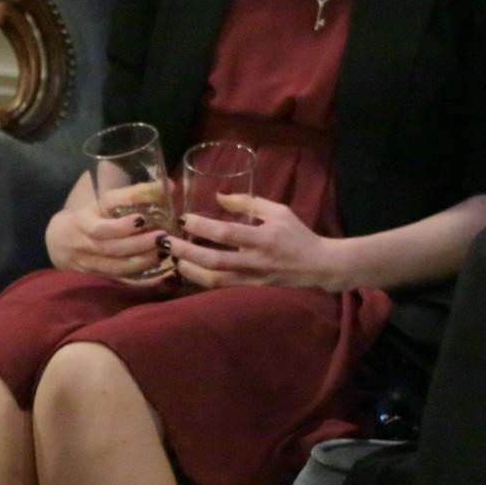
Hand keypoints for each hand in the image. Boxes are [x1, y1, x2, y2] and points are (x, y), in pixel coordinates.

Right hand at [45, 199, 174, 284]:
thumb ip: (133, 194)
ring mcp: (92, 265)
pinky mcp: (101, 278)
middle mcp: (85, 246)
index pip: (99, 228)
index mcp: (82, 224)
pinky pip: (123, 282)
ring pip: (118, 268)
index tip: (142, 219)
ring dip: (144, 261)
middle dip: (139, 244)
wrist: (59, 241)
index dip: (120, 226)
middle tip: (163, 237)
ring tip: (165, 251)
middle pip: (112, 249)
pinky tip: (164, 276)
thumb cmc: (89, 215)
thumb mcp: (103, 202)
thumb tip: (168, 186)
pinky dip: (144, 281)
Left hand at [169, 194, 338, 290]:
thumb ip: (249, 203)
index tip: (185, 218)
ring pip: (213, 279)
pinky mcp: (250, 288)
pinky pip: (220, 286)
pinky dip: (200, 278)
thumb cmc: (299, 235)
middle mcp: (256, 261)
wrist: (319, 266)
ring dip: (189, 269)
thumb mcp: (280, 212)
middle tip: (166, 242)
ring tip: (172, 257)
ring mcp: (252, 278)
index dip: (203, 227)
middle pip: (214, 261)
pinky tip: (188, 269)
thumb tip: (219, 197)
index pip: (227, 234)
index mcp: (265, 239)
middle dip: (186, 251)